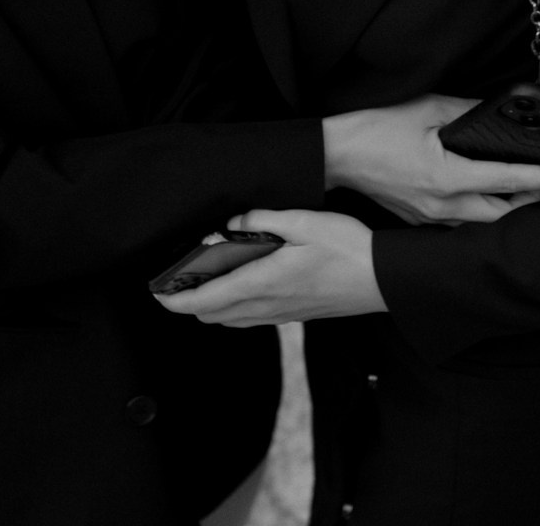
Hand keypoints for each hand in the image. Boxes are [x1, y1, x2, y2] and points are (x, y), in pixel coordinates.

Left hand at [153, 210, 385, 326]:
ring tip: (202, 281)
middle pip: (212, 316)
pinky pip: (250, 319)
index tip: (157, 292)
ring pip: (230, 321)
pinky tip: (238, 285)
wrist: (382, 279)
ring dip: (210, 306)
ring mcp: (280, 315)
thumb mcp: (304, 221)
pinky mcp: (293, 315)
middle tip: (176, 279)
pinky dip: (232, 308)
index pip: (206, 300)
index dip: (175, 300)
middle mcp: (267, 306)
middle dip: (188, 302)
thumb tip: (233, 222)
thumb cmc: (347, 249)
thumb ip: (263, 219)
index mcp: (263, 283)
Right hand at [323, 95, 539, 225]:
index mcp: (447, 177)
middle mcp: (443, 205)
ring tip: (522, 185)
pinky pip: (462, 222)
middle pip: (504, 216)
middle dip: (530, 200)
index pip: (509, 181)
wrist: (336, 155)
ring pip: (483, 223)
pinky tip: (484, 190)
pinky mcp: (421, 218)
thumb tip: (495, 112)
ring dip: (506, 208)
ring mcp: (431, 217)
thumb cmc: (376, 129)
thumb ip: (466, 111)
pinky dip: (481, 209)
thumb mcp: (426, 109)